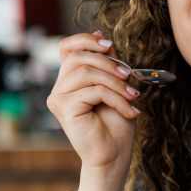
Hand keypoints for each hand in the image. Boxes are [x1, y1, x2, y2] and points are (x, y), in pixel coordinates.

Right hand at [46, 31, 139, 190]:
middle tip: (130, 76)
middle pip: (79, 57)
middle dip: (109, 63)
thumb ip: (107, 62)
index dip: (86, 40)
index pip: (67, 47)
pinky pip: (94, 91)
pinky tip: (129, 111)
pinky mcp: (64, 109)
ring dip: (116, 83)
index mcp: (69, 80)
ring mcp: (58, 98)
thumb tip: (101, 35)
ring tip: (133, 96)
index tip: (109, 46)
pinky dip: (117, 99)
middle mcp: (59, 88)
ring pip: (88, 73)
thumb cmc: (115, 123)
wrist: (114, 155)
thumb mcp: (115, 85)